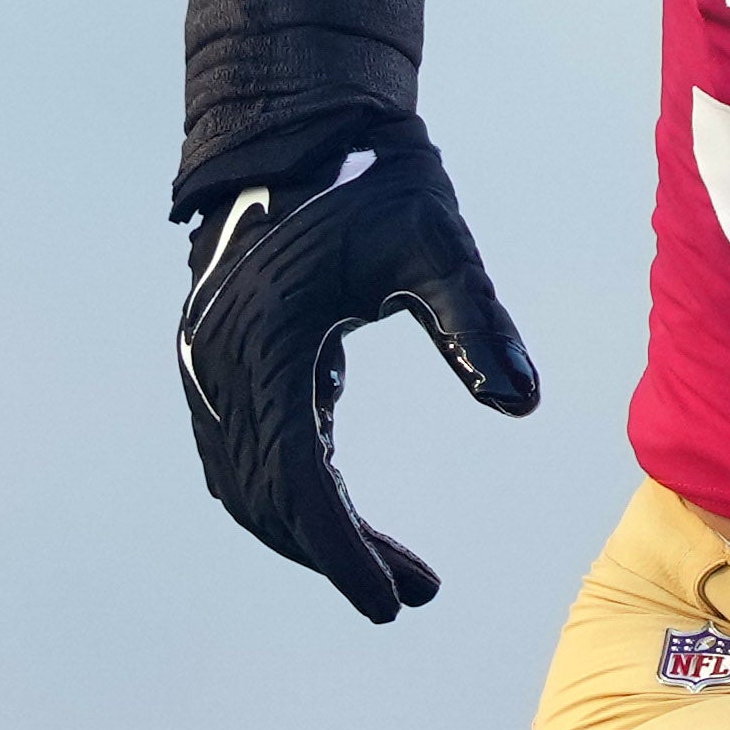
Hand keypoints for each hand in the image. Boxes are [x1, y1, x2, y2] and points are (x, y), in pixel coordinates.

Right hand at [174, 118, 537, 622]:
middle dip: (336, 555)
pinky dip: (290, 495)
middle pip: (267, 499)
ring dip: (311, 533)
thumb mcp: (436, 242)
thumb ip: (475, 322)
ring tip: (394, 572)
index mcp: (266, 342)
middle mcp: (218, 363)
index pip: (300, 481)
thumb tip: (524, 402)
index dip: (344, 551)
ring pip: (247, 485)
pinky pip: (244, 454)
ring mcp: (206, 364)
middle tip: (414, 594)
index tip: (396, 604)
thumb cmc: (375, 180)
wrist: (301, 125)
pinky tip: (346, 512)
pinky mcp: (215, 360)